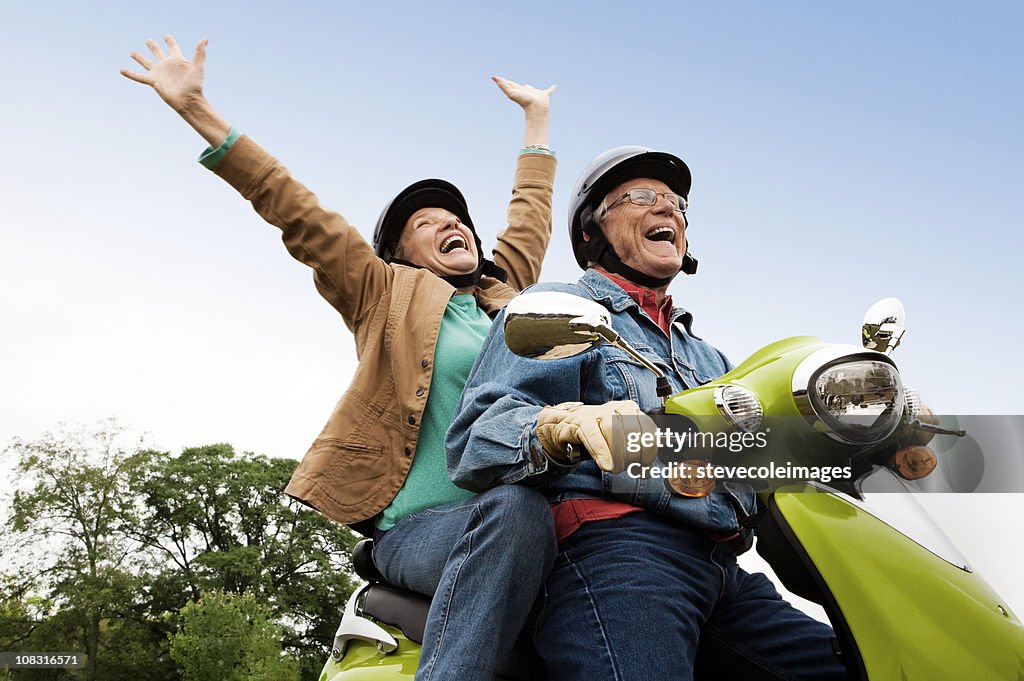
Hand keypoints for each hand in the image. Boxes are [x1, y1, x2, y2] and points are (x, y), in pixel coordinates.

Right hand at [121, 35, 207, 113]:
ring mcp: (159, 73)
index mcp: (177, 60)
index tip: (166, 37)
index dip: (169, 41)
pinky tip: (121, 70)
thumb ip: (200, 52)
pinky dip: (130, 73)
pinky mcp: (153, 81)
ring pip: (146, 62)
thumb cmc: (195, 85)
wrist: (189, 101)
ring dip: (139, 57)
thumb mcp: (198, 67)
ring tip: (132, 53)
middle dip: (153, 46)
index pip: (172, 47)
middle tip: (148, 41)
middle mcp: (167, 65)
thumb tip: (205, 39)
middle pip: (158, 53)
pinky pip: (139, 76)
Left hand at [492, 75, 555, 113]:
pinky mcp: (544, 95)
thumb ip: (503, 86)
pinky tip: (554, 86)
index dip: (503, 81)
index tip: (497, 79)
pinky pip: (548, 90)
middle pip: (519, 87)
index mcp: (518, 91)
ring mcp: (535, 94)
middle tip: (510, 82)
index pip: (509, 85)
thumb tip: (494, 78)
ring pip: (532, 89)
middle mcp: (525, 92)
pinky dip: (551, 89)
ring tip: (530, 86)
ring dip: (532, 88)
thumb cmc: (525, 102)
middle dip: (515, 85)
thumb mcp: (511, 93)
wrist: (537, 109)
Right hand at [536, 401, 657, 473]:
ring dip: (618, 454)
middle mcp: (613, 408)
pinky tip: (606, 465)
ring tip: (616, 468)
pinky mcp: (580, 422)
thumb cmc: (595, 435)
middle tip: (628, 467)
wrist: (564, 426)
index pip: (646, 426)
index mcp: (628, 409)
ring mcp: (596, 413)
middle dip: (632, 453)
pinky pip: (593, 435)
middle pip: (631, 429)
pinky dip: (602, 452)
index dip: (649, 447)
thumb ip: (633, 453)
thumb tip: (647, 471)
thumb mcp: (618, 442)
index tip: (645, 462)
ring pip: (613, 429)